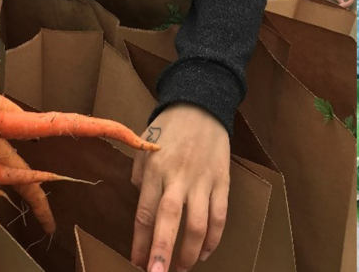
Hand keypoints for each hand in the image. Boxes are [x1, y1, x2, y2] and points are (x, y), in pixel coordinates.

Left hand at [130, 103, 229, 271]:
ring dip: (189, 252)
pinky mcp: (222, 180)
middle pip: (169, 220)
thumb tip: (145, 212)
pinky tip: (204, 252)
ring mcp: (202, 179)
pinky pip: (220, 214)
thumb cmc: (168, 127)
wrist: (202, 104)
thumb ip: (141, 178)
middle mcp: (178, 176)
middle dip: (163, 252)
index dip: (140, 242)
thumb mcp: (144, 147)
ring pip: (198, 223)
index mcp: (154, 169)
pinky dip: (214, 237)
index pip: (144, 213)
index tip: (136, 263)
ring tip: (182, 269)